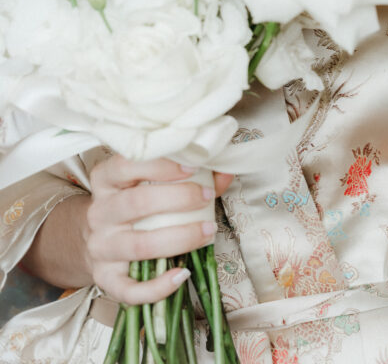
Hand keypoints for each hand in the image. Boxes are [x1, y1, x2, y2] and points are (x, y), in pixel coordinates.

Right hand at [85, 156, 232, 303]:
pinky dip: (157, 287)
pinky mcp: (105, 279)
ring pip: (139, 245)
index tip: (193, 167)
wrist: (95, 238)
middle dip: (178, 199)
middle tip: (207, 197)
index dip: (161, 165)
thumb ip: (190, 177)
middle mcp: (99, 212)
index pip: (126, 166)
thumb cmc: (133, 204)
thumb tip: (225, 173)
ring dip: (179, 238)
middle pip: (136, 203)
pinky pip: (129, 289)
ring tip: (208, 231)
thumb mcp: (150, 182)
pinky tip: (182, 274)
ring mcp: (101, 248)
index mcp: (106, 181)